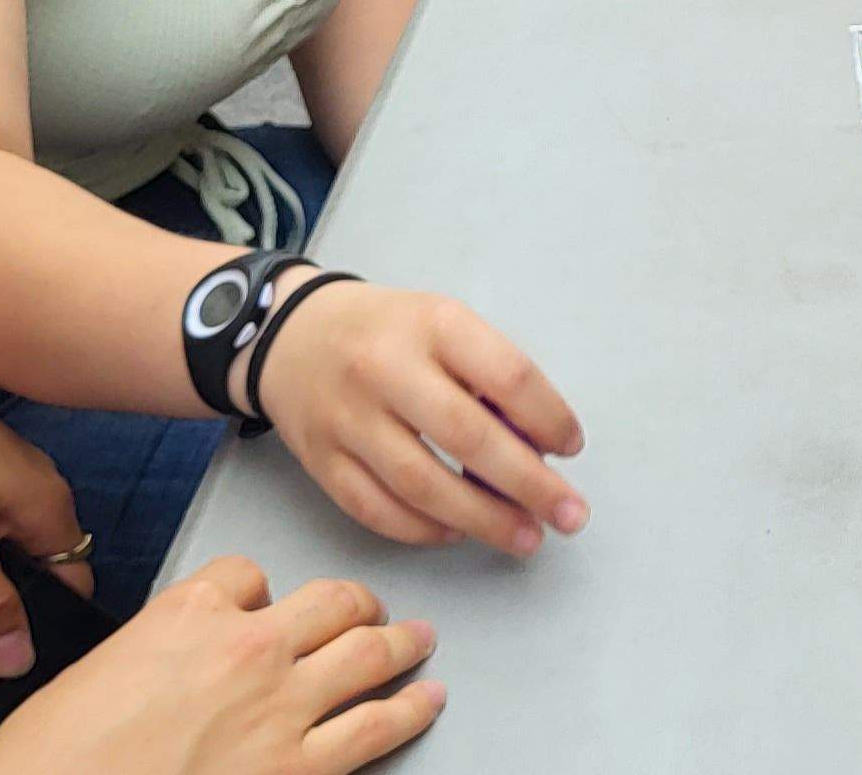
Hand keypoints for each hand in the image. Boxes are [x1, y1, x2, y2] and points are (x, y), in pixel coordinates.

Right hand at [0, 559, 441, 774]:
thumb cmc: (54, 756)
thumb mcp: (100, 672)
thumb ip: (160, 652)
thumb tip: (181, 665)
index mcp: (188, 610)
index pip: (249, 574)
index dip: (261, 591)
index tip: (267, 604)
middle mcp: (246, 647)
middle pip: (330, 602)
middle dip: (355, 603)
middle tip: (368, 609)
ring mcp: (281, 706)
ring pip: (367, 652)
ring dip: (401, 642)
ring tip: (418, 639)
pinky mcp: (300, 767)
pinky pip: (377, 726)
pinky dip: (412, 709)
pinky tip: (427, 700)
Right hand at [253, 278, 590, 555]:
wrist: (290, 334)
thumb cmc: (389, 333)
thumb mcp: (443, 323)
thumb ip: (489, 375)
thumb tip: (540, 448)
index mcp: (432, 323)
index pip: (506, 374)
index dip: (548, 418)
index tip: (571, 447)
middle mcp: (385, 368)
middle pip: (467, 438)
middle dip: (529, 486)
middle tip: (570, 515)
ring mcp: (347, 418)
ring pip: (421, 485)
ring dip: (483, 521)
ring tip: (526, 538)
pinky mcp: (321, 460)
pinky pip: (377, 510)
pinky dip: (424, 530)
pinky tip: (459, 532)